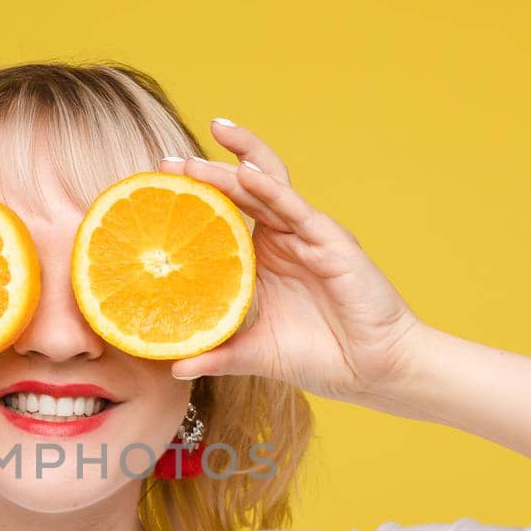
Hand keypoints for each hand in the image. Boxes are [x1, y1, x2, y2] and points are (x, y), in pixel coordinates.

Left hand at [158, 120, 432, 405]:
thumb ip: (217, 355)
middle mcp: (284, 239)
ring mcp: (307, 236)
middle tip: (165, 162)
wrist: (375, 372)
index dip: (195, 198)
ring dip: (230, 169)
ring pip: (265, 189)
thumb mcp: (257, 355)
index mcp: (264, 259)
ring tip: (193, 159)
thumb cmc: (323, 357)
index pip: (225, 216)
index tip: (155, 188)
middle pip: (242, 191)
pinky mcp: (331, 241)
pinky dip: (270, 189)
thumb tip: (172, 368)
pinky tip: (245, 173)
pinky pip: (295, 208)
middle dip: (204, 173)